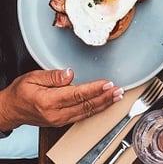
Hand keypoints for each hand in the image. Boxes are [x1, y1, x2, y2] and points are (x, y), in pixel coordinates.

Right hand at [0, 68, 123, 130]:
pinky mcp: (64, 122)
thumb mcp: (32, 77)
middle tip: (118, 89)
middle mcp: (56, 113)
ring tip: (117, 96)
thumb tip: (69, 73)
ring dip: (105, 104)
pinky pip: (84, 116)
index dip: (94, 89)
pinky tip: (106, 103)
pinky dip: (97, 109)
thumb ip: (53, 76)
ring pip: (87, 112)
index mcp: (48, 101)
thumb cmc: (21, 92)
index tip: (107, 83)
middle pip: (86, 105)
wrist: (12, 110)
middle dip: (105, 97)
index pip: (77, 95)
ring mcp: (61, 120)